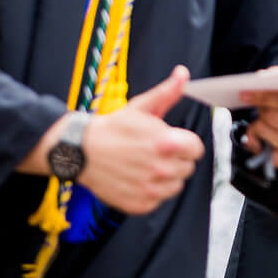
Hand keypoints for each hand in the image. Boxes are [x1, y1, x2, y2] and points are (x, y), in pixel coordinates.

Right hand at [77, 65, 205, 215]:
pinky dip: (151, 191)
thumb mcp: (141, 107)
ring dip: (166, 176)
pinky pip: (159, 200)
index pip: (197, 149)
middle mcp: (160, 168)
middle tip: (155, 151)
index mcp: (166, 143)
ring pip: (176, 185)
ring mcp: (150, 188)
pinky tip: (137, 178)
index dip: (185, 143)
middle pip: (188, 167)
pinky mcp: (140, 204)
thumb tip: (183, 73)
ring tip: (146, 165)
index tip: (172, 141)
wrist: (80, 150)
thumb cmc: (113, 128)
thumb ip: (167, 92)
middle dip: (176, 158)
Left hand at [239, 67, 277, 168]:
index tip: (244, 92)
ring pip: (264, 130)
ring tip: (263, 119)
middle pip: (272, 116)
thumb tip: (261, 78)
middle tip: (260, 105)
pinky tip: (258, 136)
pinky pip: (260, 150)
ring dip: (257, 122)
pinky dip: (253, 141)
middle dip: (261, 108)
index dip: (264, 95)